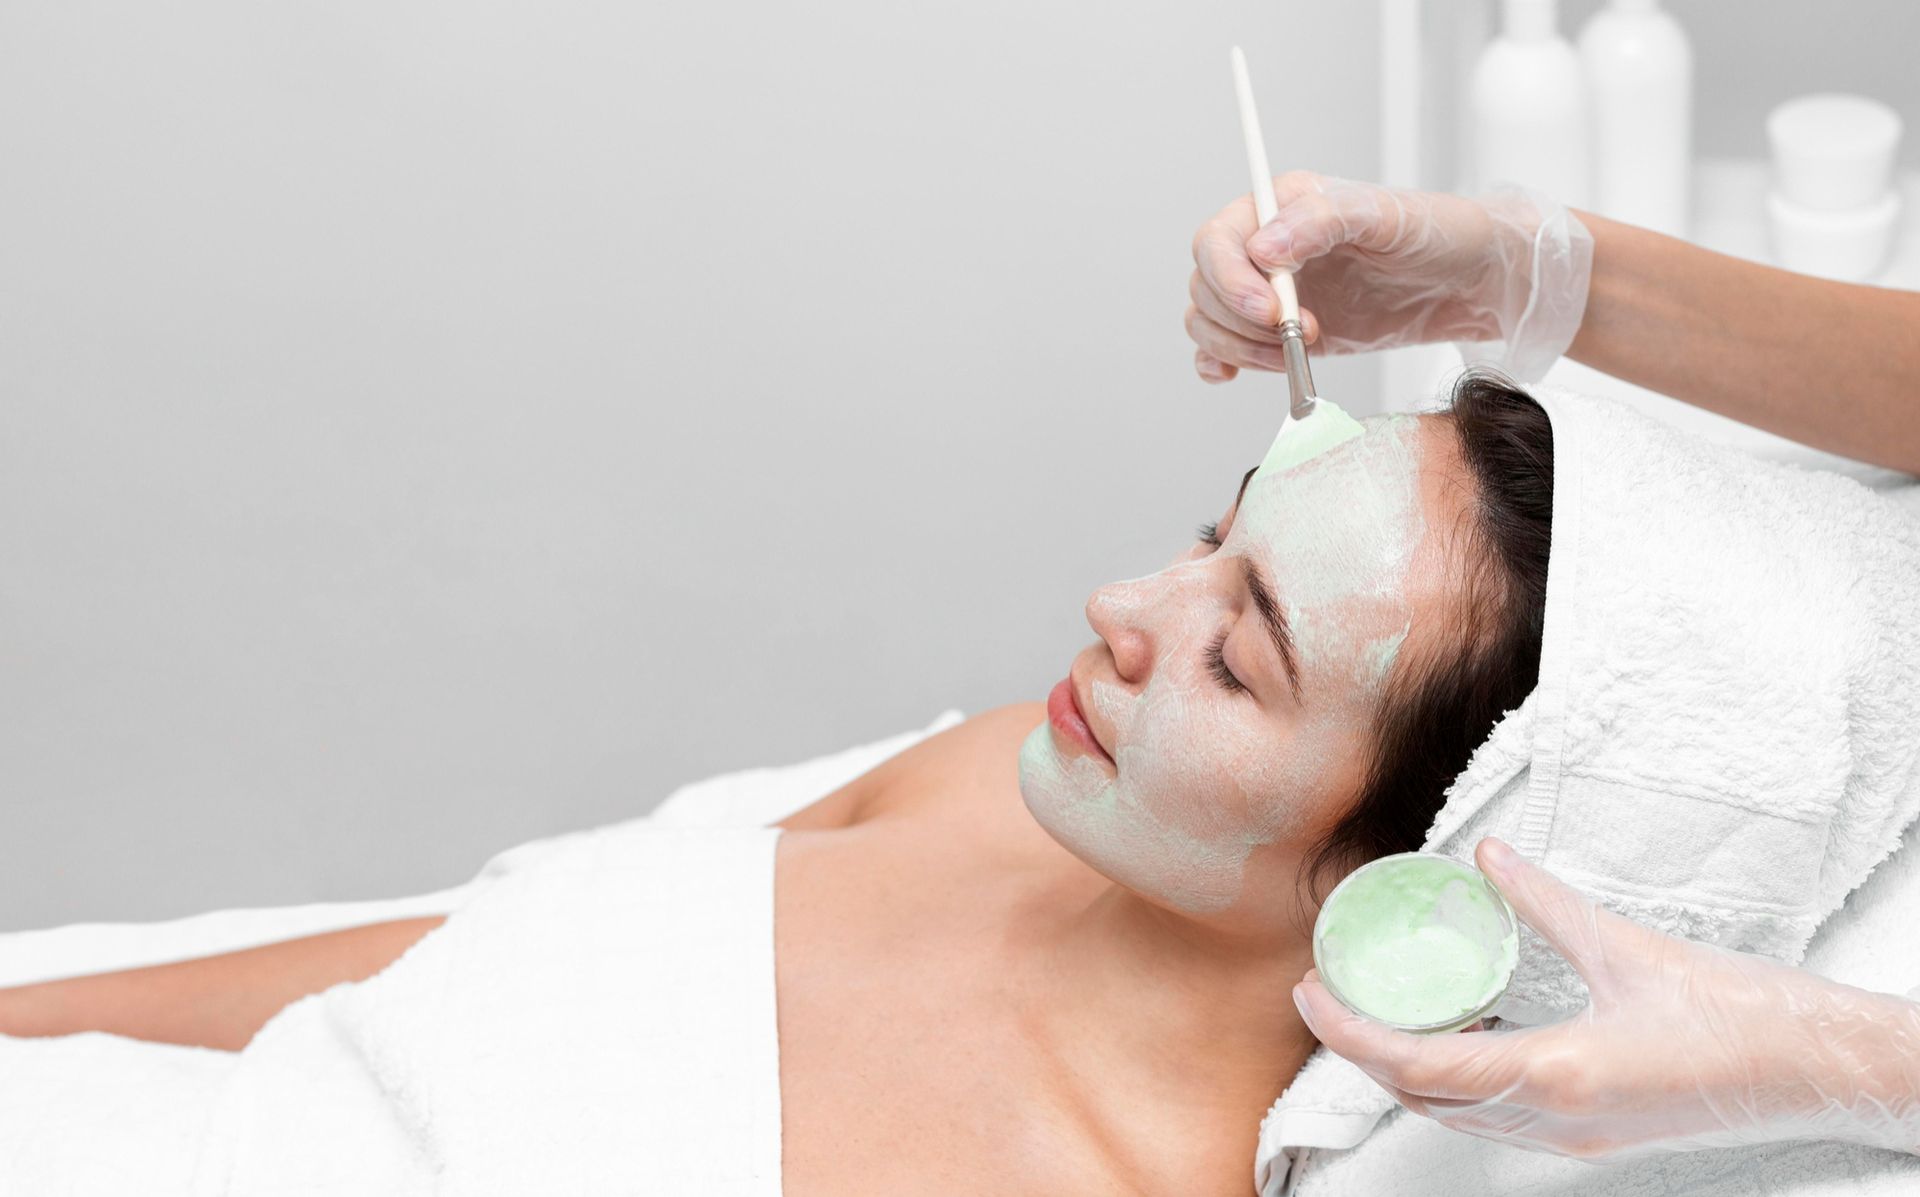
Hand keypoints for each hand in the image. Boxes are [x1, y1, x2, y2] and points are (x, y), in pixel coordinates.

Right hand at [1185, 174, 1592, 384]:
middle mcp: (1264, 248)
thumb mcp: (1384, 218)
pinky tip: (1235, 374)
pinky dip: (1218, 363)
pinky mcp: (1276, 332)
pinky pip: (1220, 348)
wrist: (1467, 281)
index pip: (1216, 242)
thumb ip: (1320, 223)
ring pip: (1209, 321)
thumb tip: (1262, 249)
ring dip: (1238, 348)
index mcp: (1279, 207)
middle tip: (1301, 335)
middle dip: (1241, 321)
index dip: (1231, 281)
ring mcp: (1268, 292)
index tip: (1272, 310)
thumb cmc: (1434, 234)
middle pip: (1206, 287)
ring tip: (1295, 354)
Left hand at [1292, 837, 1919, 1159]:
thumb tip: (1487, 857)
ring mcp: (1576, 1138)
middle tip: (1329, 994)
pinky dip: (1457, 1079)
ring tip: (1380, 1010)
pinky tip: (1460, 1032)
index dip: (1350, 1033)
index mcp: (1558, 1075)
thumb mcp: (1626, 947)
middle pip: (1423, 1099)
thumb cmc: (1743, 1018)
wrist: (1821, 1071)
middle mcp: (1557, 1121)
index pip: (1417, 1067)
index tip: (1313, 991)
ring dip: (1407, 1070)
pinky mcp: (1595, 1136)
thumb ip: (1544, 902)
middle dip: (1363, 1051)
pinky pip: (1498, 1117)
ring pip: (1458, 1116)